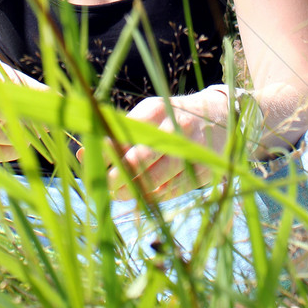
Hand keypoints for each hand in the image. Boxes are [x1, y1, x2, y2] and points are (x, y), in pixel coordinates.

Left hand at [104, 86, 230, 199]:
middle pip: (138, 160)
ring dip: (133, 191)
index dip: (105, 155)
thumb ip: (118, 134)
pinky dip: (155, 196)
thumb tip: (84, 155)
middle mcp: (174, 128)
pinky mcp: (205, 168)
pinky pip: (173, 189)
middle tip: (104, 187)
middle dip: (116, 178)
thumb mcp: (148, 116)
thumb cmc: (172, 118)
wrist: (223, 116)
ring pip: (156, 179)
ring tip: (120, 195)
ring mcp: (192, 149)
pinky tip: (144, 196)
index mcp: (155, 110)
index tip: (92, 166)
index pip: (122, 136)